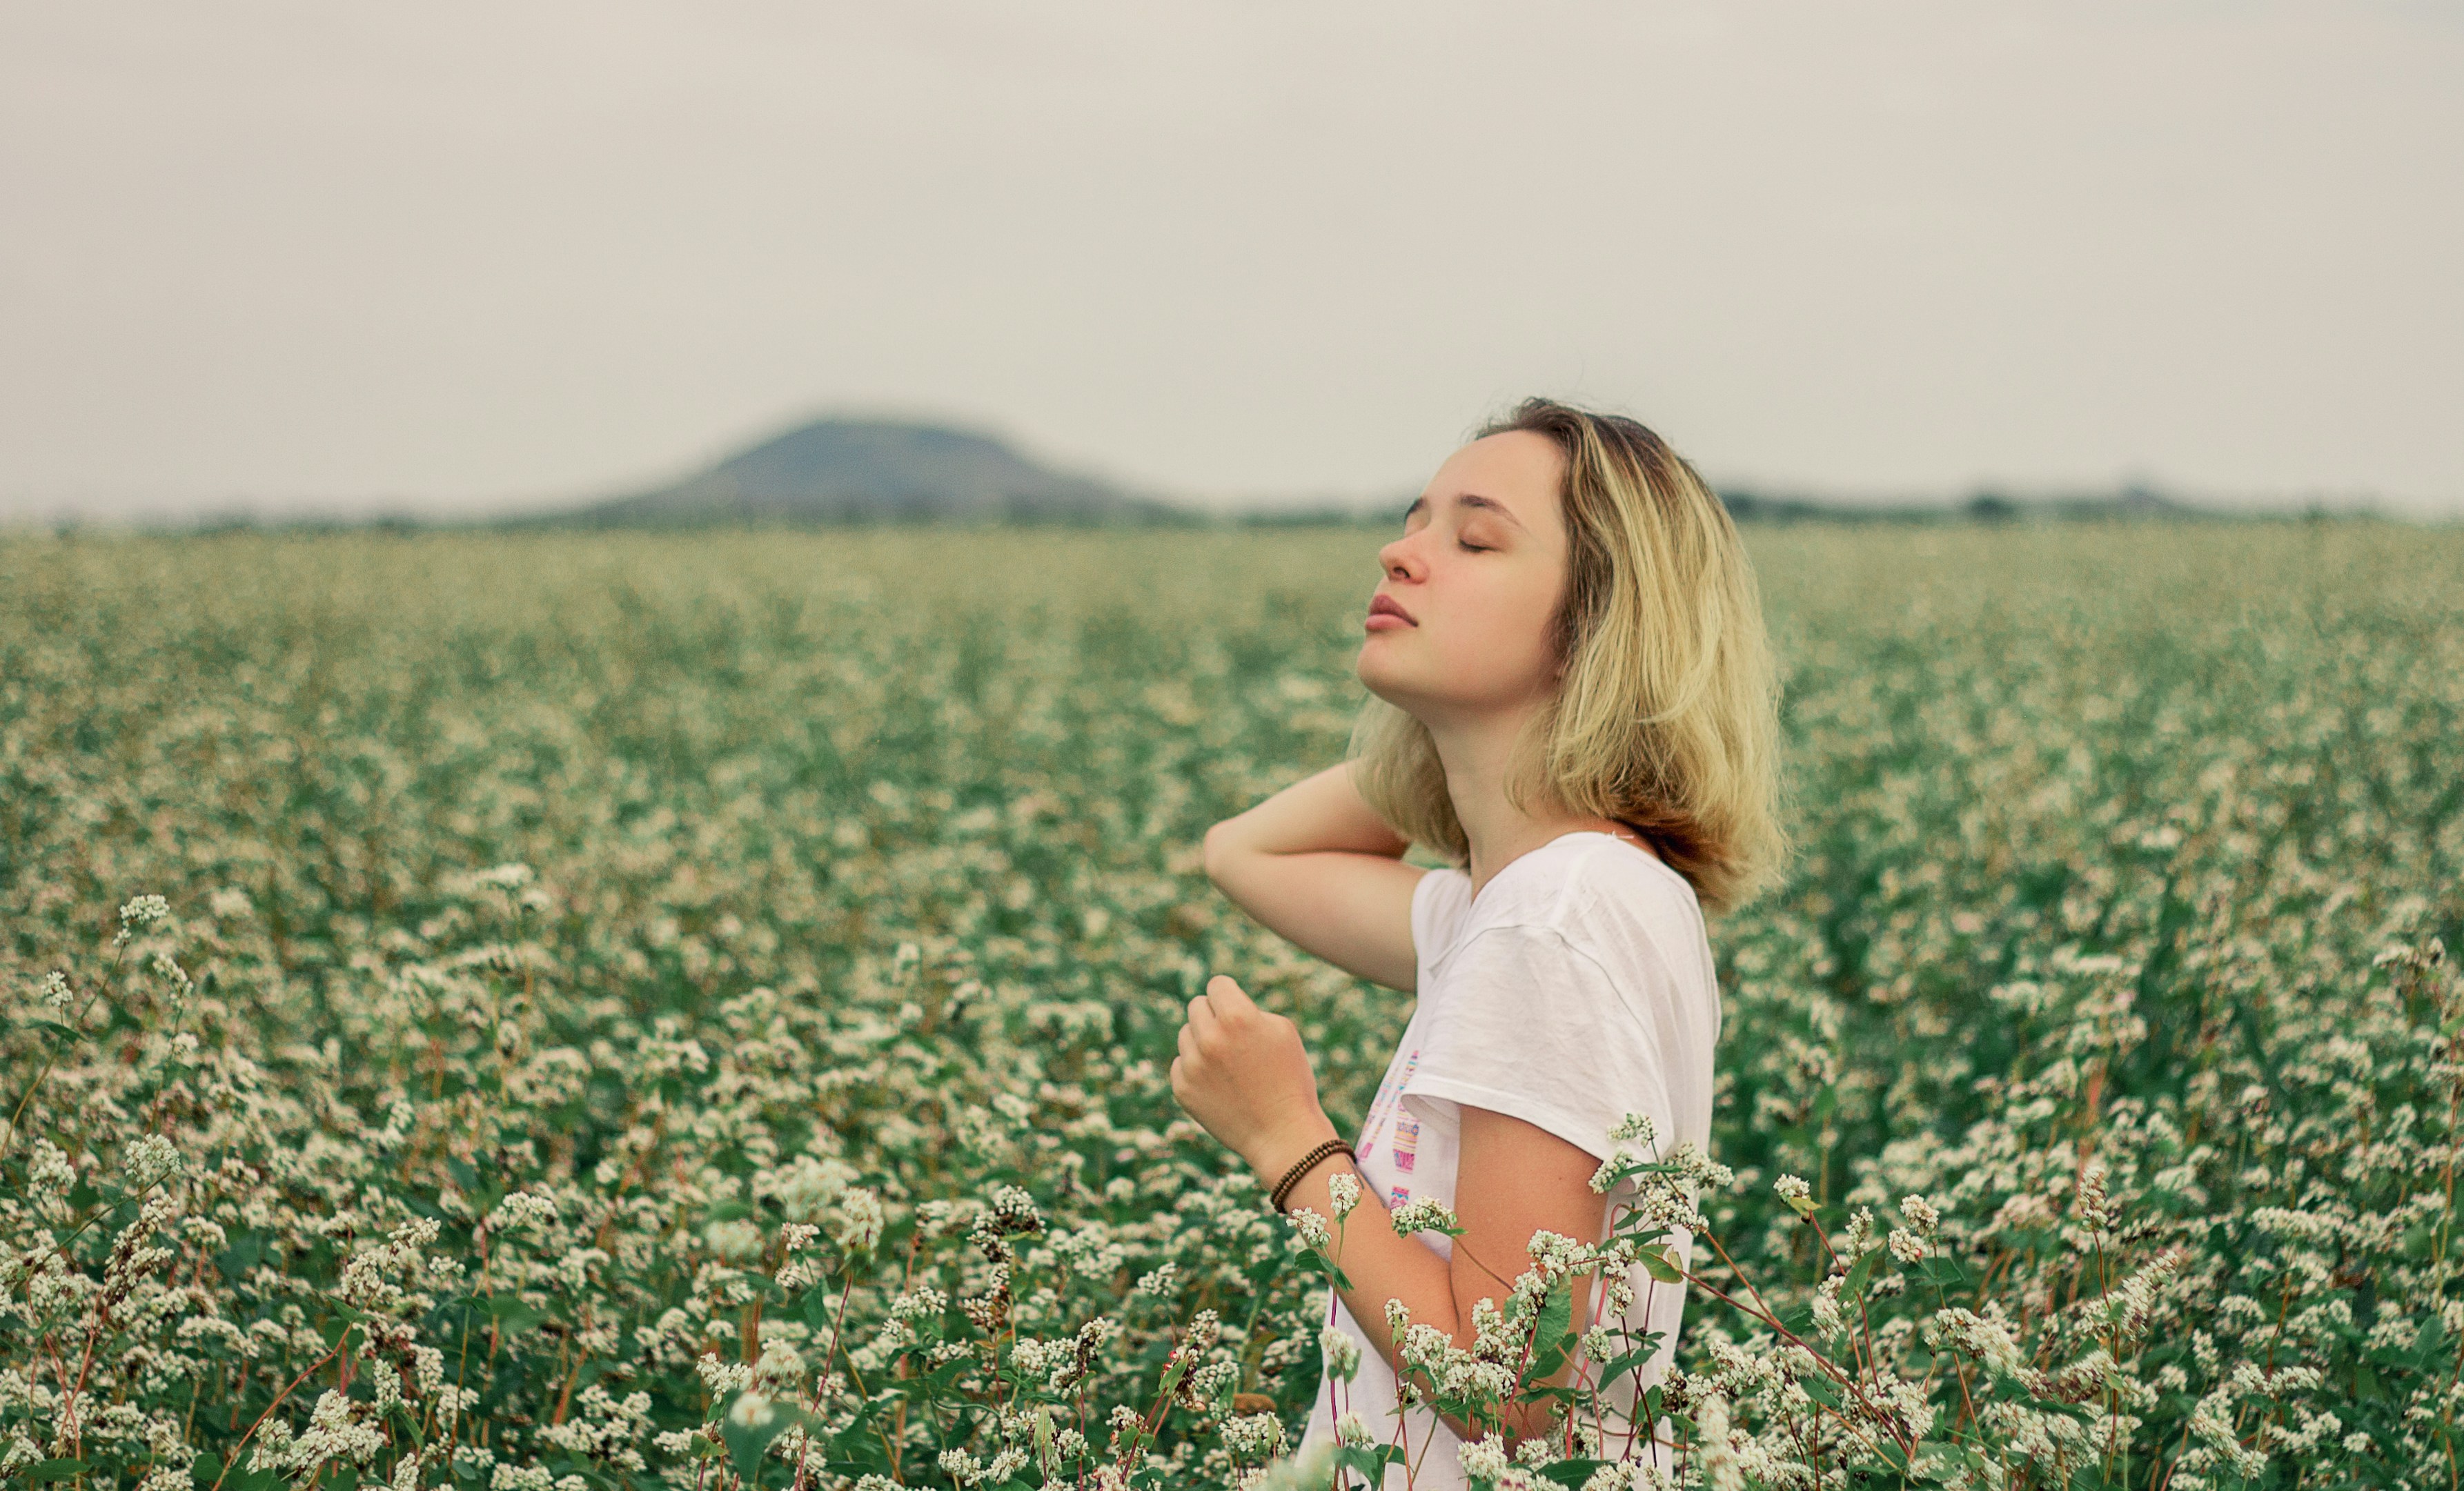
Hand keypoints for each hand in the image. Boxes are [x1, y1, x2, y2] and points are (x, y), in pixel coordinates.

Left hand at [1169, 975, 1338, 1181]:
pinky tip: (1220, 1085)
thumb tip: (1218, 1003)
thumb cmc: (1290, 1078)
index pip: (1217, 984)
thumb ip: (1246, 1007)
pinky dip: (1196, 1070)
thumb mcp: (1282, 1030)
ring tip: (1230, 1065)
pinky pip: (1180, 1063)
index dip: (1230, 996)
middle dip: (1214, 1017)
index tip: (1239, 1011)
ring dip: (1203, 1042)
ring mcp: (1192, 1065)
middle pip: (1197, 1006)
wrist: (1282, 1134)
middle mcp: (1209, 1037)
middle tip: (1235, 1039)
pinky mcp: (1182, 1088)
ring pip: (1186, 1034)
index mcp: (1236, 1016)